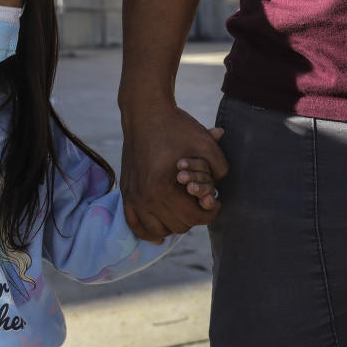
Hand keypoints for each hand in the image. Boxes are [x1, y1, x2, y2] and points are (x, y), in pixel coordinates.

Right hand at [120, 104, 228, 242]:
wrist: (145, 113)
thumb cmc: (176, 127)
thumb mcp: (206, 145)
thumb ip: (221, 170)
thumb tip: (218, 190)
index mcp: (162, 188)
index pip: (194, 218)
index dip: (211, 212)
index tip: (215, 200)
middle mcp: (144, 197)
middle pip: (178, 226)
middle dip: (194, 216)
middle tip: (200, 200)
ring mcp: (132, 196)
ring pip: (158, 230)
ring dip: (173, 224)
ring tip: (183, 209)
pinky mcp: (125, 193)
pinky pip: (134, 225)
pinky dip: (148, 231)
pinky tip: (160, 233)